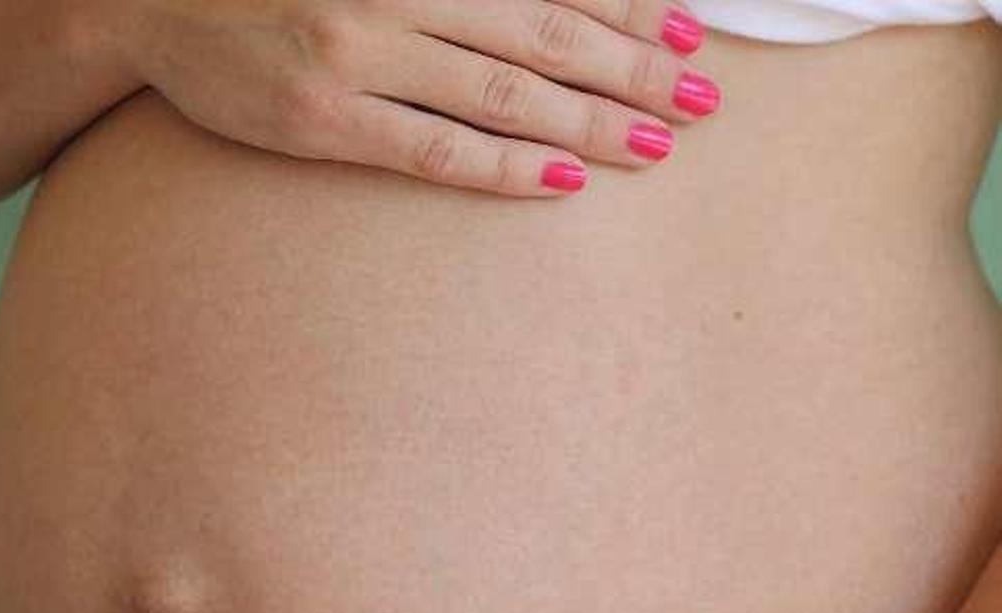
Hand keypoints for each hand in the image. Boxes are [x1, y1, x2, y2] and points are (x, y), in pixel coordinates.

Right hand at [99, 0, 718, 196]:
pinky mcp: (326, 119)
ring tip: (657, 145)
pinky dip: (504, 164)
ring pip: (503, 91)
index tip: (689, 35)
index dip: (628, 4)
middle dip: (634, 69)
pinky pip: (434, 148)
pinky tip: (562, 179)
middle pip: (546, 33)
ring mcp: (361, 54)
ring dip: (590, 121)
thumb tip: (531, 1)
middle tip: (701, 102)